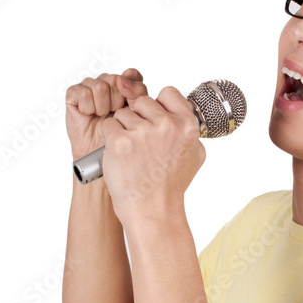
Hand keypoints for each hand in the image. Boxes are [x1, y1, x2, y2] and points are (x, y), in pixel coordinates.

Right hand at [65, 68, 147, 160]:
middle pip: (115, 79)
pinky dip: (88, 108)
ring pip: (100, 87)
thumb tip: (123, 79)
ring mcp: (89, 86)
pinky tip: (89, 114)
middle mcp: (106, 82)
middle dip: (117, 102)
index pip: (131, 75)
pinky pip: (84, 93)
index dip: (131, 89)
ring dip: (102, 107)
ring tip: (101, 115)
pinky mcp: (73, 93)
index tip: (129, 105)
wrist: (104, 152)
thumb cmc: (120, 134)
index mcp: (124, 84)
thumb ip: (137, 91)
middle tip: (113, 114)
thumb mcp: (137, 111)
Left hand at [98, 85, 205, 225]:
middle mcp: (166, 125)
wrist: (152, 210)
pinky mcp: (120, 141)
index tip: (154, 120)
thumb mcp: (194, 156)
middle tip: (141, 143)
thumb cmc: (171, 186)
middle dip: (138, 117)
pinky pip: (108, 125)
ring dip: (122, 129)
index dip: (158, 105)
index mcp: (186, 125)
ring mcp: (142, 132)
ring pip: (123, 113)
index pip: (168, 93)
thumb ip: (190, 132)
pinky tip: (119, 154)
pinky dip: (109, 138)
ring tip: (131, 153)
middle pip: (142, 101)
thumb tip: (186, 114)